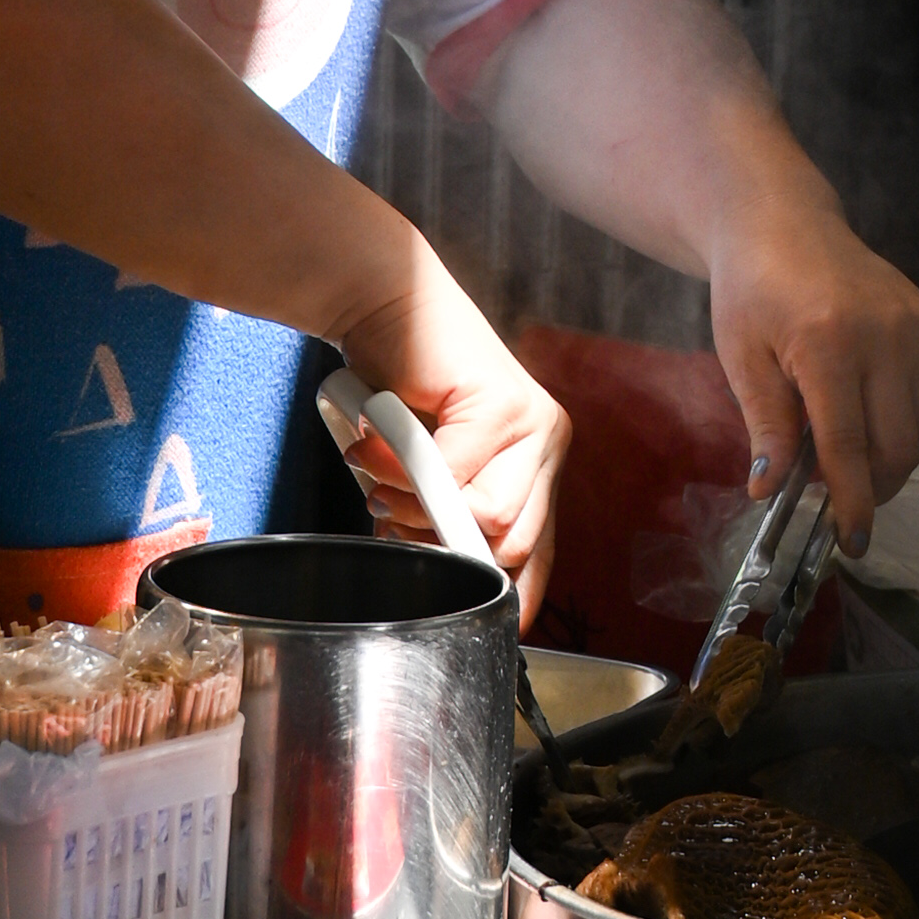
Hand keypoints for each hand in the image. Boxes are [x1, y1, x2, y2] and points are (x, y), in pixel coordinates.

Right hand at [328, 244, 570, 614]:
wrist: (380, 301)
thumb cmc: (397, 382)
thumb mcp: (427, 465)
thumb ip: (445, 513)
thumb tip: (442, 574)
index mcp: (537, 464)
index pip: (539, 550)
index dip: (512, 592)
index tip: (482, 617)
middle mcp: (546, 443)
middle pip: (513, 543)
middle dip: (439, 542)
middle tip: (391, 510)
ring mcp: (532, 422)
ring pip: (487, 516)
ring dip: (417, 507)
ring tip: (381, 475)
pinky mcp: (503, 403)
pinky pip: (449, 476)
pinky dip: (398, 470)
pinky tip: (372, 444)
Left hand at [701, 183, 918, 535]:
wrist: (783, 221)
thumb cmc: (751, 291)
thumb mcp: (742, 359)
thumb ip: (765, 426)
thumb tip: (770, 492)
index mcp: (828, 345)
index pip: (850, 446)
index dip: (854, 503)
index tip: (851, 543)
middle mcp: (885, 335)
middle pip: (899, 448)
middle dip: (875, 487)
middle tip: (838, 493)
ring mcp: (918, 327)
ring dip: (893, 459)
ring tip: (851, 450)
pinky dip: (906, 420)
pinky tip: (870, 407)